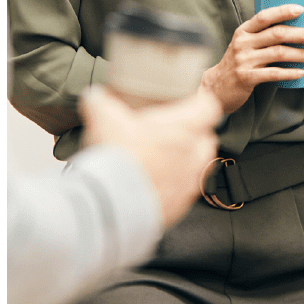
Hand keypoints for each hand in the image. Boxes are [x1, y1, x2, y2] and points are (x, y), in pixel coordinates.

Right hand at [79, 85, 221, 226]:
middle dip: (194, 134)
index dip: (201, 103)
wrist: (111, 204)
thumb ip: (100, 103)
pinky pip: (185, 192)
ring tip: (163, 160)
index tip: (192, 103)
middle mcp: (193, 155)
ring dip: (186, 161)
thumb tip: (94, 97)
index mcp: (184, 128)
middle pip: (206, 138)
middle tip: (172, 132)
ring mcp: (188, 182)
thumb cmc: (117, 160)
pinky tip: (154, 184)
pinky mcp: (180, 206)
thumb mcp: (103, 120)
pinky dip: (174, 187)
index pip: (209, 108)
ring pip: (199, 167)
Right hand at [200, 3, 303, 112]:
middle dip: (301, 34)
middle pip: (276, 34)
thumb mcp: (245, 44)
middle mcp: (243, 43)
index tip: (301, 9)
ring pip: (278, 53)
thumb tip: (296, 27)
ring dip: (300, 54)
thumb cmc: (237, 63)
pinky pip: (273, 73)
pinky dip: (290, 72)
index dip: (283, 11)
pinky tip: (302, 72)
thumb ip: (263, 36)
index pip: (264, 17)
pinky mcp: (246, 77)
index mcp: (244, 31)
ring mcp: (244, 60)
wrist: (215, 88)